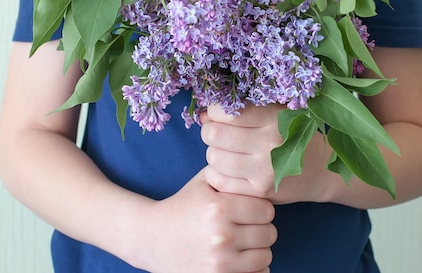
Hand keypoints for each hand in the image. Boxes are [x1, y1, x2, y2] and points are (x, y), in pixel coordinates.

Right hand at [132, 169, 276, 272]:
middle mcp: (221, 235)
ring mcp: (220, 262)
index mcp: (219, 207)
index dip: (260, 208)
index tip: (249, 209)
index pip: (266, 210)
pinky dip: (253, 268)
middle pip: (269, 233)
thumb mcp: (204, 181)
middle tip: (245, 226)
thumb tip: (260, 160)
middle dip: (260, 228)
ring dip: (257, 249)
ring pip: (266, 256)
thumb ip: (232, 170)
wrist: (152, 238)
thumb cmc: (183, 205)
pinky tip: (240, 258)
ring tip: (242, 242)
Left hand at [201, 104, 333, 203]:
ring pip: (214, 157)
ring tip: (225, 151)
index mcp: (274, 118)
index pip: (226, 112)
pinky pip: (219, 180)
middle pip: (215, 134)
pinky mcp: (260, 191)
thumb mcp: (276, 113)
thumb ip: (243, 109)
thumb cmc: (291, 134)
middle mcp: (270, 143)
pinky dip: (215, 173)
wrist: (320, 170)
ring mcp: (265, 169)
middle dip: (210, 131)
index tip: (218, 115)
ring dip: (213, 153)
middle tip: (218, 134)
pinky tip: (226, 169)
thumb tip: (204, 114)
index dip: (214, 112)